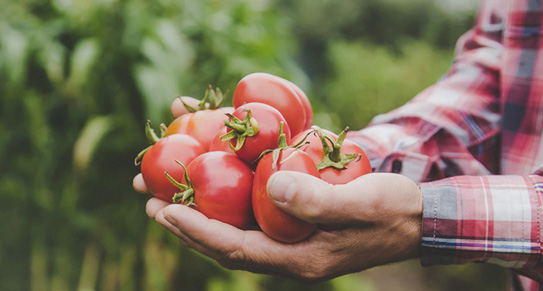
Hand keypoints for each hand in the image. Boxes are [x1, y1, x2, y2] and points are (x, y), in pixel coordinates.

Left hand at [144, 171, 422, 281]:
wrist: (418, 218)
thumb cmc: (393, 212)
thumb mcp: (361, 204)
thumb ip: (319, 199)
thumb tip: (274, 183)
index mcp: (299, 259)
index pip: (236, 249)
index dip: (198, 231)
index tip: (164, 212)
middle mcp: (289, 253)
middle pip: (227, 243)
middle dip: (187, 226)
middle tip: (151, 205)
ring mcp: (293, 239)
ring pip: (237, 229)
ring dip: (203, 214)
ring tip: (169, 197)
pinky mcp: (300, 222)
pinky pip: (256, 214)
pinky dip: (231, 201)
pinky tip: (218, 184)